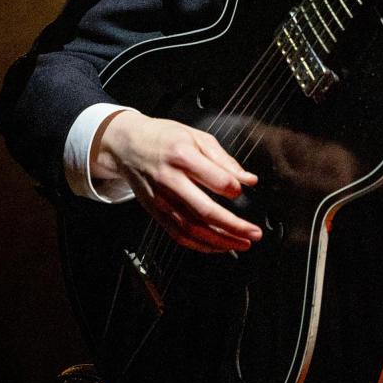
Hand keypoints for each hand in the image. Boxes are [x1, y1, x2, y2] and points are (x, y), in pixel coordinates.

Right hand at [92, 110, 261, 252]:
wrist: (128, 145)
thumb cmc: (165, 138)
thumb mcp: (197, 137)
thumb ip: (224, 160)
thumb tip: (248, 179)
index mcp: (182, 155)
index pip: (215, 179)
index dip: (234, 189)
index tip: (243, 192)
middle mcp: (170, 180)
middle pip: (204, 210)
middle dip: (233, 226)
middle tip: (254, 233)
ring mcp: (161, 199)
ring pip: (192, 229)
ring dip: (220, 241)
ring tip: (242, 243)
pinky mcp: (156, 212)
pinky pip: (179, 235)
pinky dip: (201, 245)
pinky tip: (218, 245)